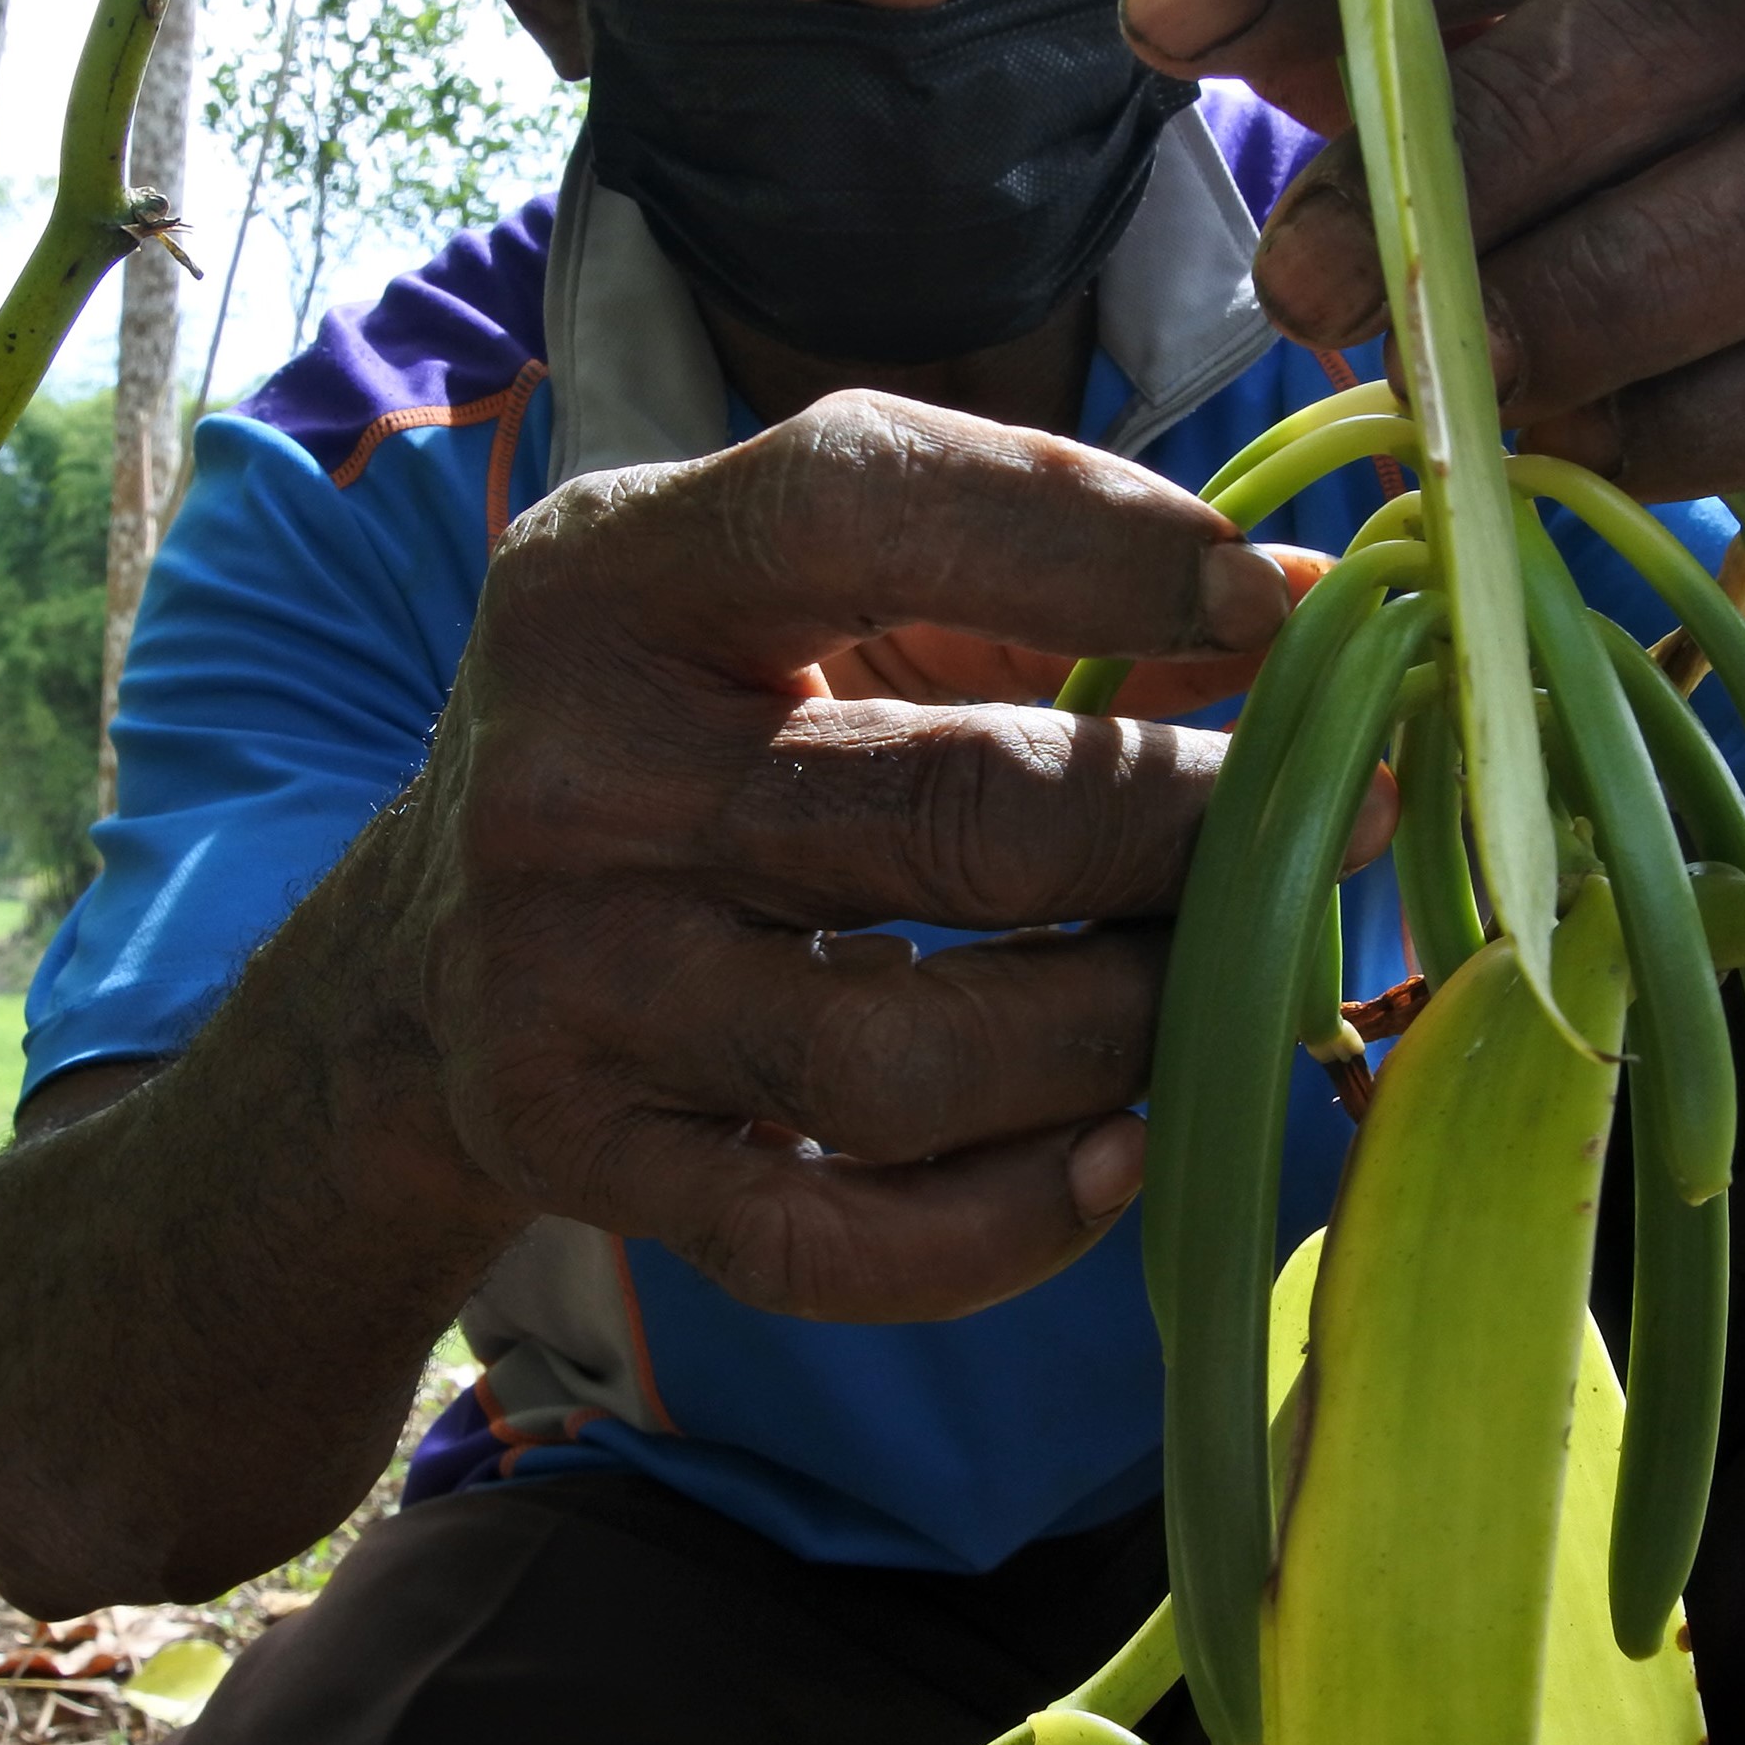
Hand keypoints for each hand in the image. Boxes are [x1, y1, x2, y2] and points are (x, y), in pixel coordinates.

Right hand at [371, 391, 1357, 1325]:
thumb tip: (1316, 617)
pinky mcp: (585, 1159)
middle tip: (1323, 822)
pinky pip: (832, 1237)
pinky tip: (1115, 1157)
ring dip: (1118, 1032)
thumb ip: (1033, 583)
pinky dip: (1008, 1225)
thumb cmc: (686, 733)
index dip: (1093, 544)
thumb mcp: (798, 602)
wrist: (422, 957)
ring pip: (908, 1054)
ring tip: (1216, 991)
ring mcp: (571, 984)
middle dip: (1182, 824)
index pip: (861, 506)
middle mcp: (572, 775)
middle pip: (952, 811)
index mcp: (616, 575)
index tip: (1274, 606)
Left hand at [1118, 0, 1744, 499]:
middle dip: (1485, 152)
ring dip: (1603, 298)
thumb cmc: (1703, 228)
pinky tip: (1593, 454)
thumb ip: (1390, 48)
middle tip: (1314, 290)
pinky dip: (1714, 416)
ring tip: (1458, 389)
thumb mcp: (1536, 120)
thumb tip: (1179, 3)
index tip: (1177, 25)